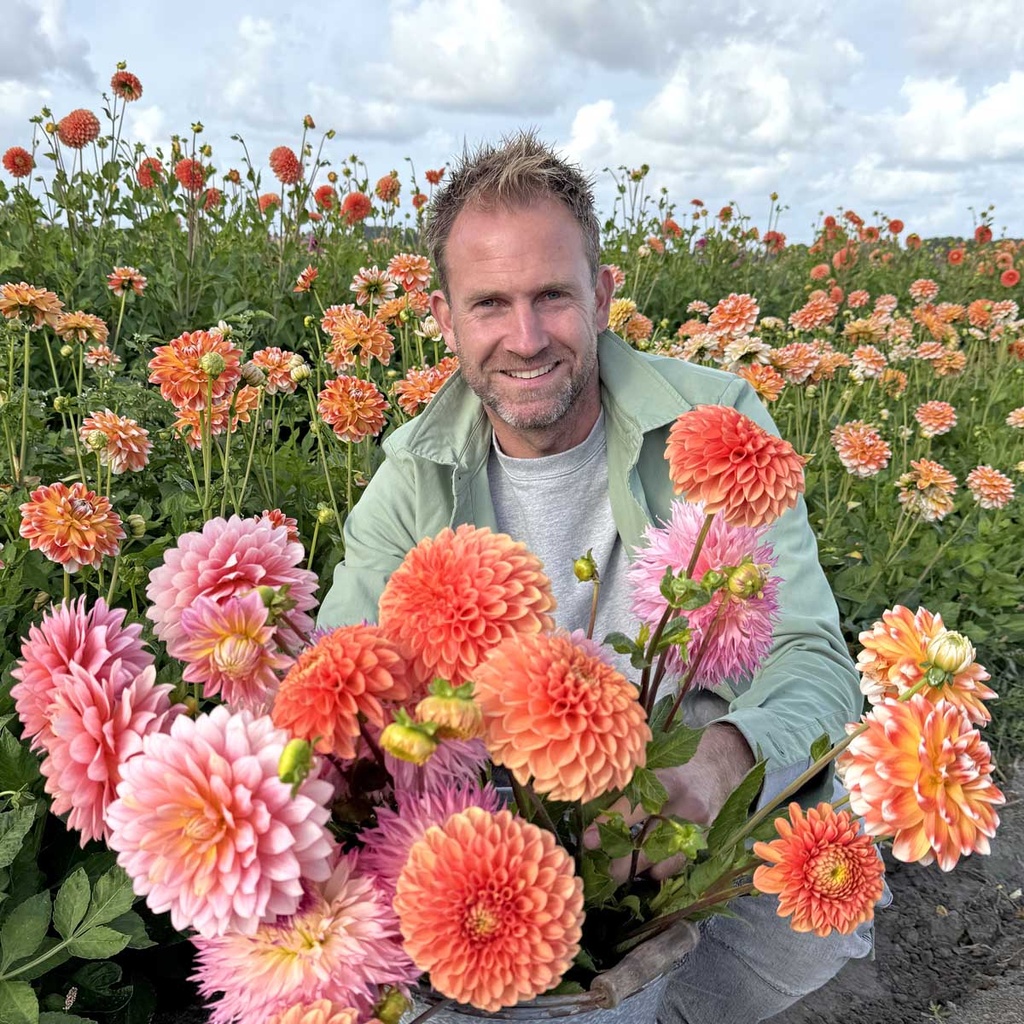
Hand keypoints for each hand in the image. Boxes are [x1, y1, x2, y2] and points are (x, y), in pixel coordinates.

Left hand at [584, 723, 755, 883]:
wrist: (716, 766)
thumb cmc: (675, 765)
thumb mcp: (653, 766)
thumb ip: (631, 786)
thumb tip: (595, 811)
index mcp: (667, 782)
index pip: (634, 807)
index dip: (609, 825)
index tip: (588, 840)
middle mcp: (684, 806)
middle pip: (649, 842)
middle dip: (621, 862)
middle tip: (600, 871)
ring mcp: (697, 827)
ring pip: (663, 859)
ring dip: (638, 870)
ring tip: (616, 874)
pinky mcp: (702, 840)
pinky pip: (677, 864)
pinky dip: (658, 870)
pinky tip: (643, 869)